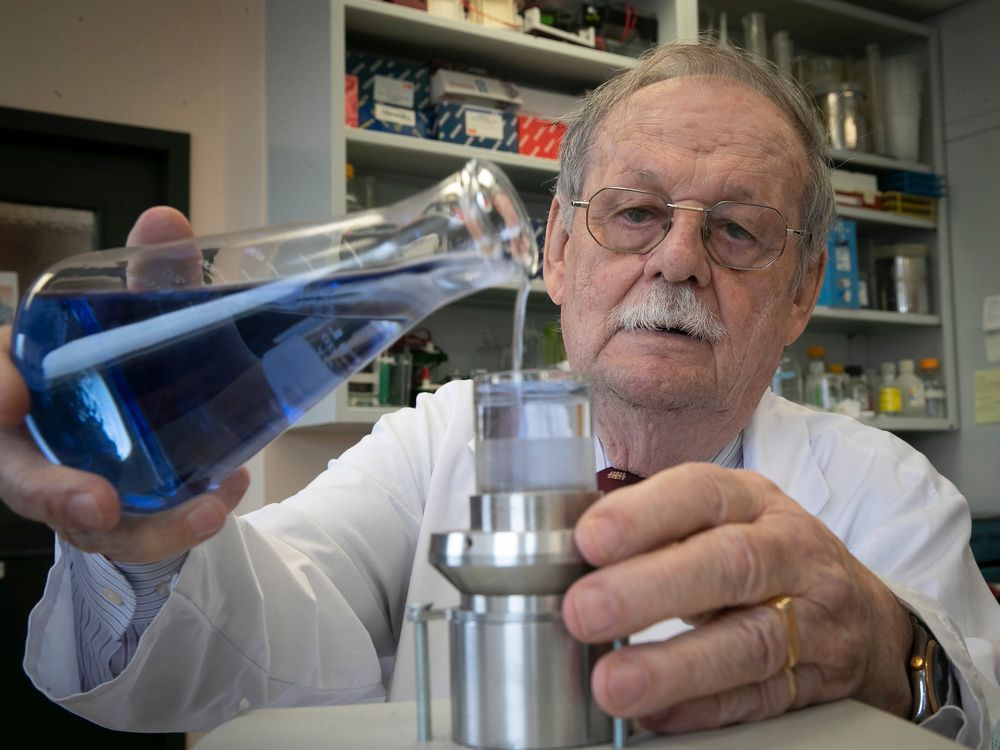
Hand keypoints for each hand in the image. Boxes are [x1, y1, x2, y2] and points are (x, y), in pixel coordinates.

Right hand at [0, 207, 248, 562]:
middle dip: (54, 494)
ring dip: (145, 528)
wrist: (142, 418)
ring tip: (202, 512)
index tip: (8, 394)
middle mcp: (33, 441)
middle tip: (99, 505)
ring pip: (88, 526)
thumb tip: (166, 221)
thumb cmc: (120, 363)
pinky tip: (224, 494)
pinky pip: (141, 533)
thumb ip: (149, 277)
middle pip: (20, 477)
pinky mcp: (115, 518)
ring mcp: (73, 486)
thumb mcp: (136, 316)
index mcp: (20, 379)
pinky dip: (183, 522)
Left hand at [562, 463, 912, 732]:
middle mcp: (787, 550)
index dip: (643, 515)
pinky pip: (758, 698)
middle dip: (649, 589)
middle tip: (585, 611)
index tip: (588, 540)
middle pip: (728, 565)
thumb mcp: (719, 516)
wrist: (856, 610)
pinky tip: (655, 713)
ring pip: (748, 642)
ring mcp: (809, 618)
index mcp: (751, 500)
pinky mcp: (814, 680)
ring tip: (612, 683)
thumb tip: (566, 553)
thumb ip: (656, 528)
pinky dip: (701, 709)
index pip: (700, 494)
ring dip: (673, 666)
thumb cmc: (762, 551)